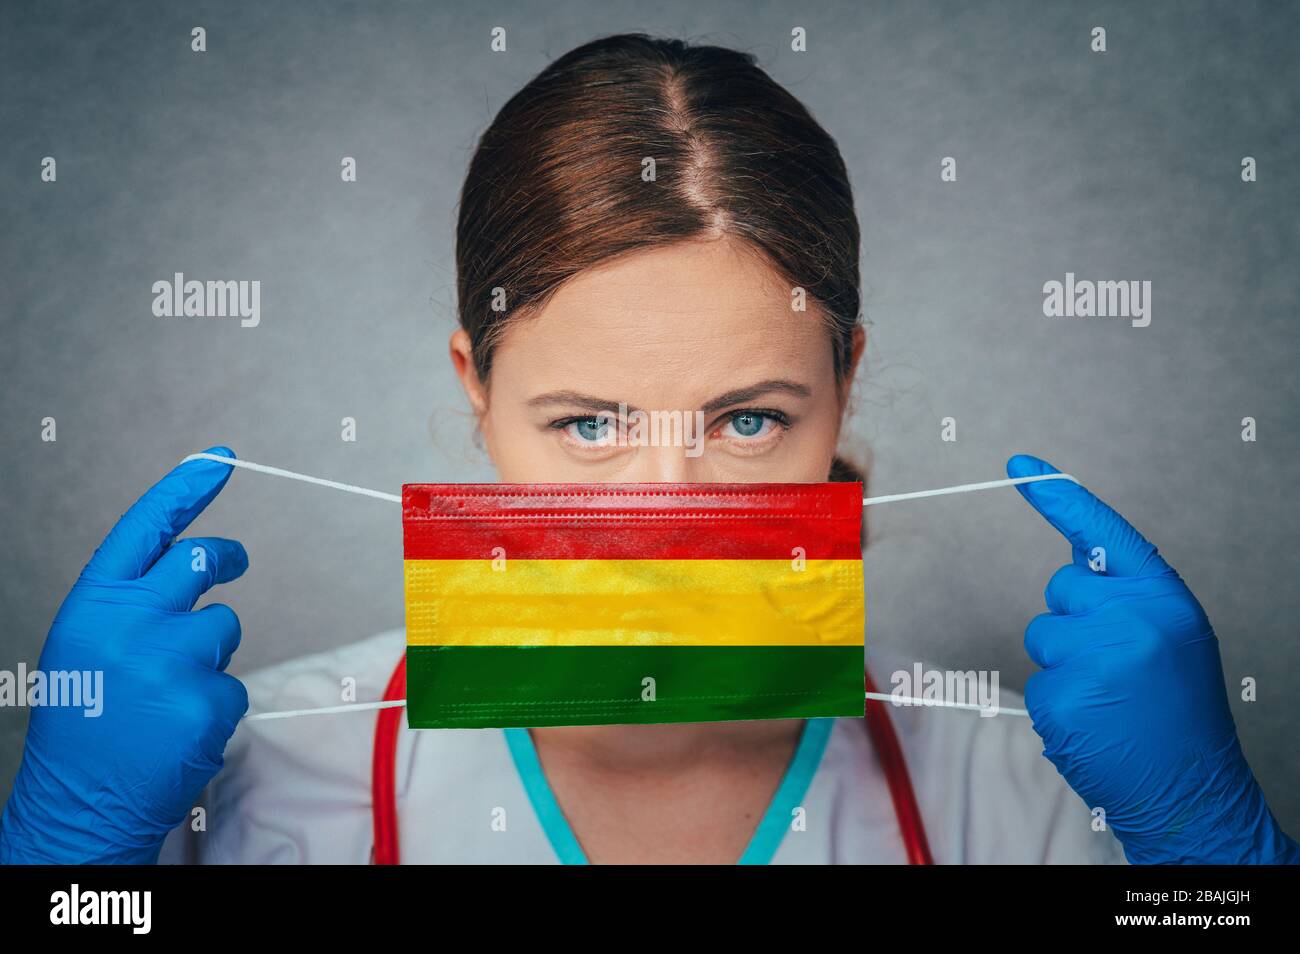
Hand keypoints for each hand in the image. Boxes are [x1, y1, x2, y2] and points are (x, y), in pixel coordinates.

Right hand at [0, 447, 248, 863]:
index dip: (186, 488)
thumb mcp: (89, 644)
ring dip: (209, 654)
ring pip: (225, 626)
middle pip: (201, 560)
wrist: (77, 803)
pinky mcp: (206, 699)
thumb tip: (196, 559)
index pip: (148, 527)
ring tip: (165, 695)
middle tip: (235, 562)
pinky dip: (214, 705)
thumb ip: (134, 601)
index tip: (221, 458)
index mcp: (94, 603)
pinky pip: (234, 684)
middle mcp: (130, 621)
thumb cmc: (86, 719)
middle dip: (226, 558)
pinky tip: (177, 730)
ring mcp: (171, 659)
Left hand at [1008, 454, 1297, 864]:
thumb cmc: (1179, 710)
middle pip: (1060, 589)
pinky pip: (1036, 681)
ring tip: (1109, 698)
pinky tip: (1094, 722)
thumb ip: (1126, 595)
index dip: (1058, 497)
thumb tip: (1073, 556)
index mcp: (1162, 598)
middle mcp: (1130, 620)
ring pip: (1042, 635)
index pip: (1102, 533)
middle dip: (1075, 620)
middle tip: (1116, 665)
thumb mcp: (1171, 636)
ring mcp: (1093, 659)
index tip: (1019, 463)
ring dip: (1064, 663)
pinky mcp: (1062, 698)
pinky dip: (1057, 703)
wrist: (1193, 790)